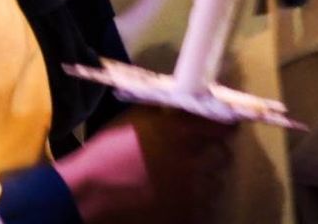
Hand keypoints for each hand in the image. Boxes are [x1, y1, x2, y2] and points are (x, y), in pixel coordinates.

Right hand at [54, 107, 234, 222]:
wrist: (91, 188)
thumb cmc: (110, 148)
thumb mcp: (136, 117)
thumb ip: (164, 111)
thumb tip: (182, 104)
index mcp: (182, 133)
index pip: (221, 126)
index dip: (225, 124)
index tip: (227, 124)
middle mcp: (192, 160)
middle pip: (223, 155)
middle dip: (217, 152)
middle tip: (208, 151)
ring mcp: (188, 191)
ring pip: (216, 184)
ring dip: (209, 179)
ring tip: (198, 178)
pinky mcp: (182, 213)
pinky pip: (204, 209)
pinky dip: (199, 204)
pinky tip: (187, 198)